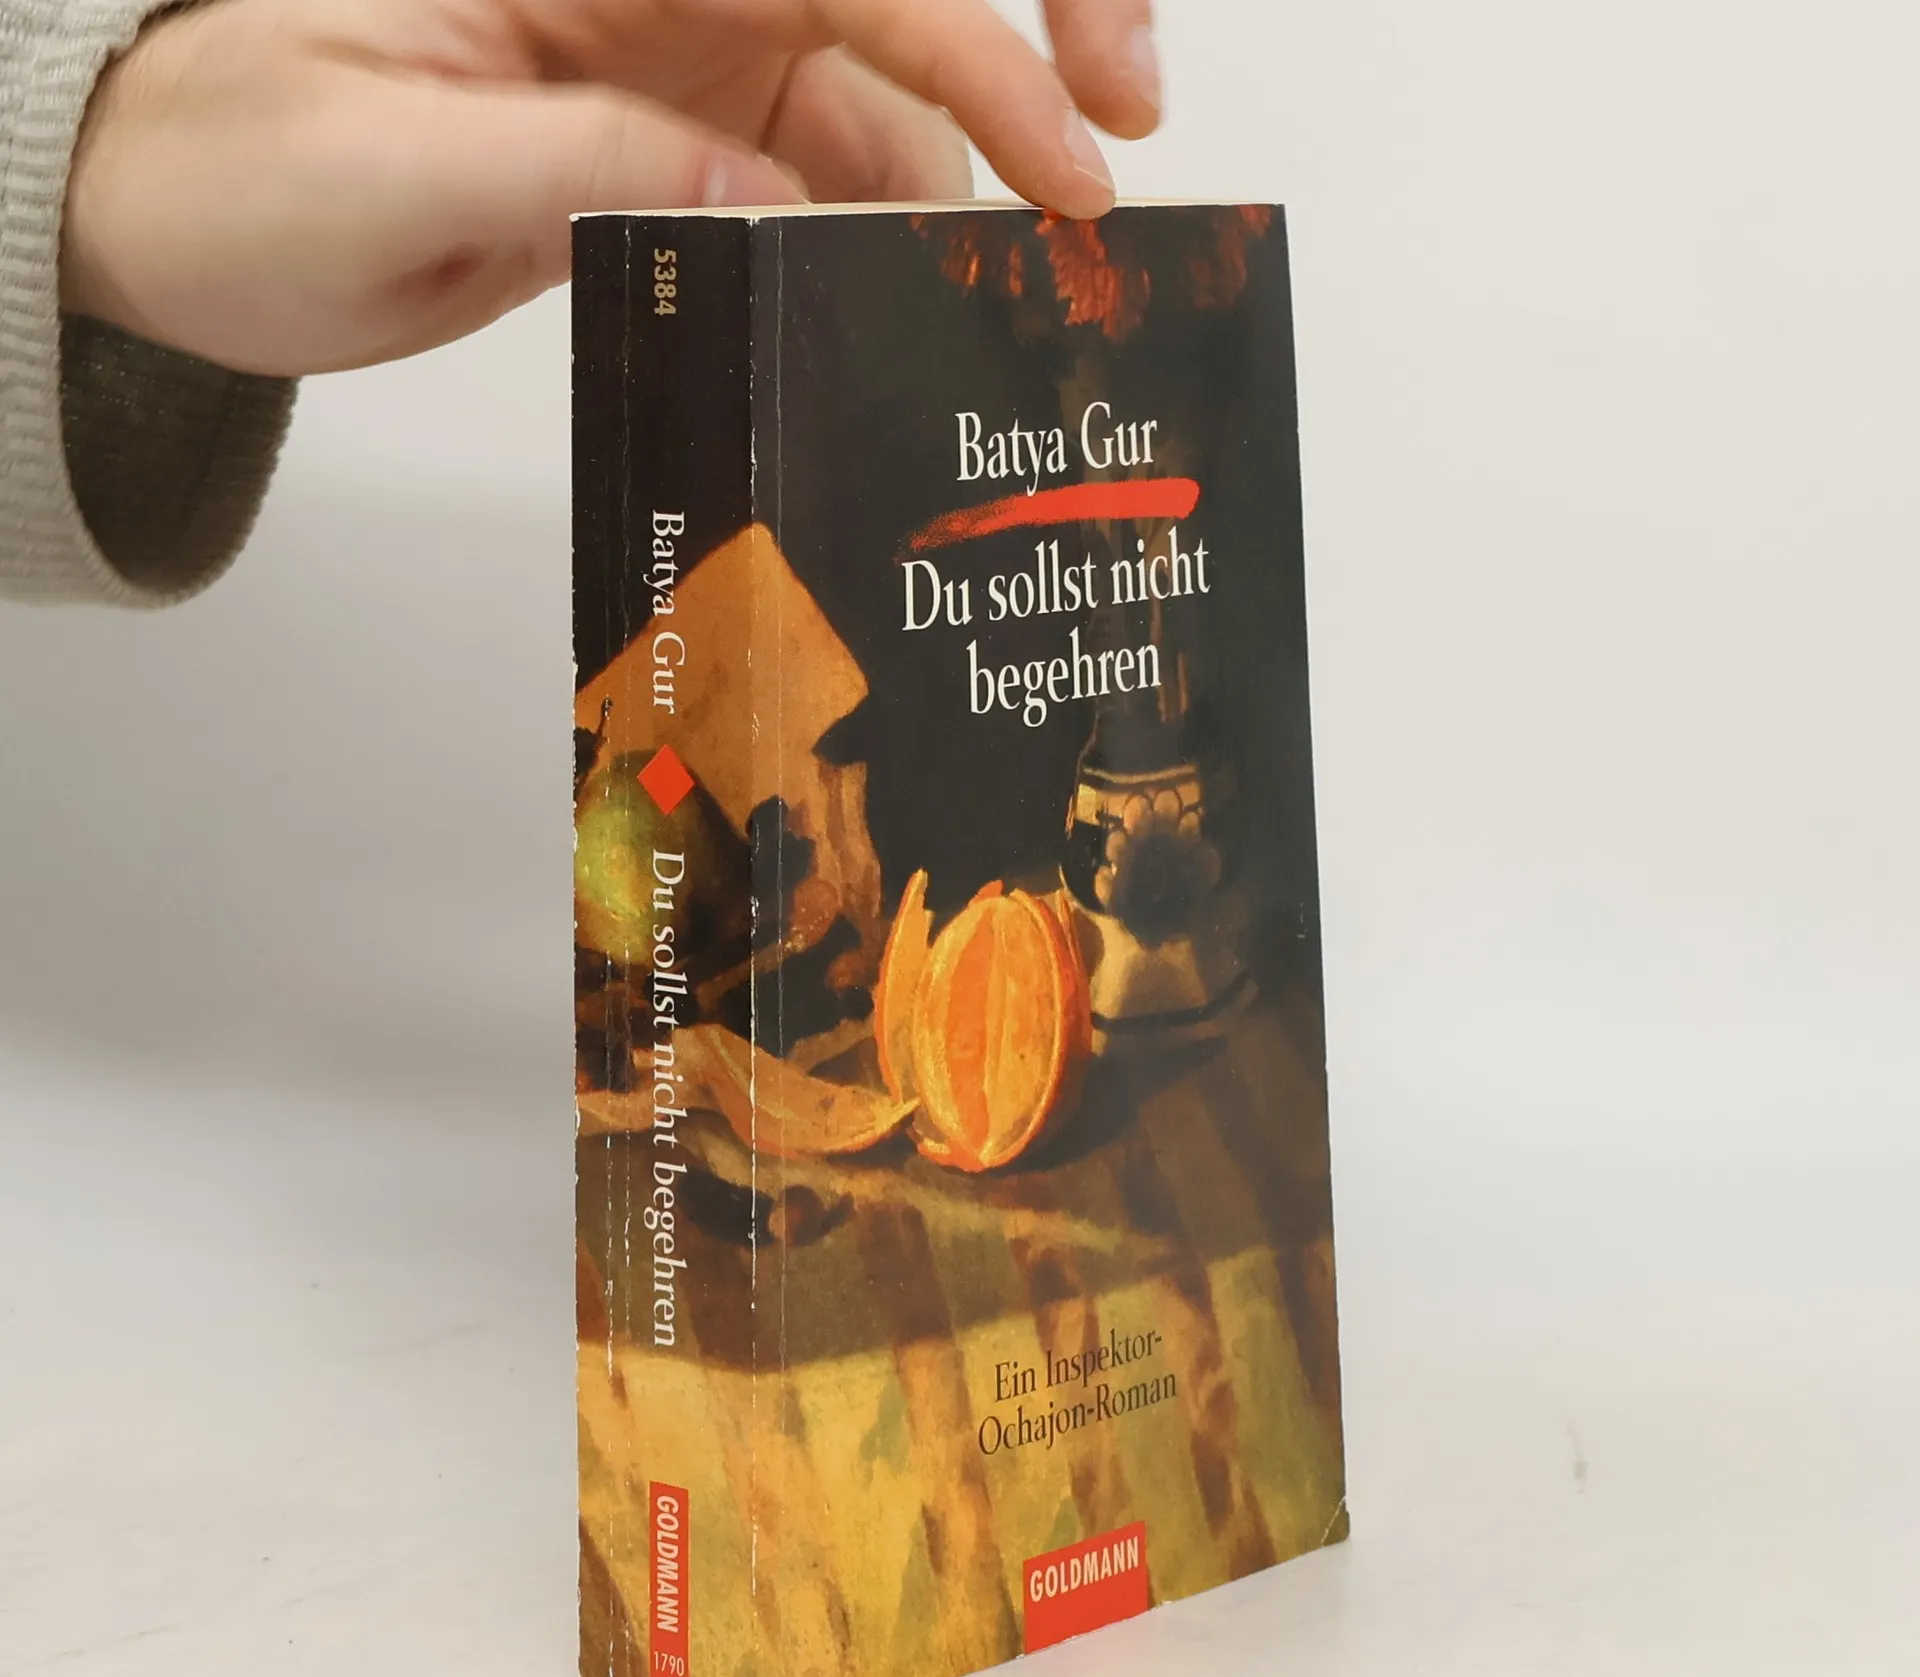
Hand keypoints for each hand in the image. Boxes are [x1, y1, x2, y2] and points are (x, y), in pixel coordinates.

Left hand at [62, 0, 1160, 376]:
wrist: (181, 224)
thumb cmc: (235, 158)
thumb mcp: (389, 157)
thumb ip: (584, 162)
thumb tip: (767, 197)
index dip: (990, 28)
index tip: (1079, 132)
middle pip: (909, 1)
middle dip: (1029, 74)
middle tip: (1096, 204)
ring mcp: (689, 74)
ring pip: (889, 111)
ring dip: (957, 200)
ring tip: (996, 314)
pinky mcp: (685, 157)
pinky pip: (825, 193)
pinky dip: (882, 250)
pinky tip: (908, 316)